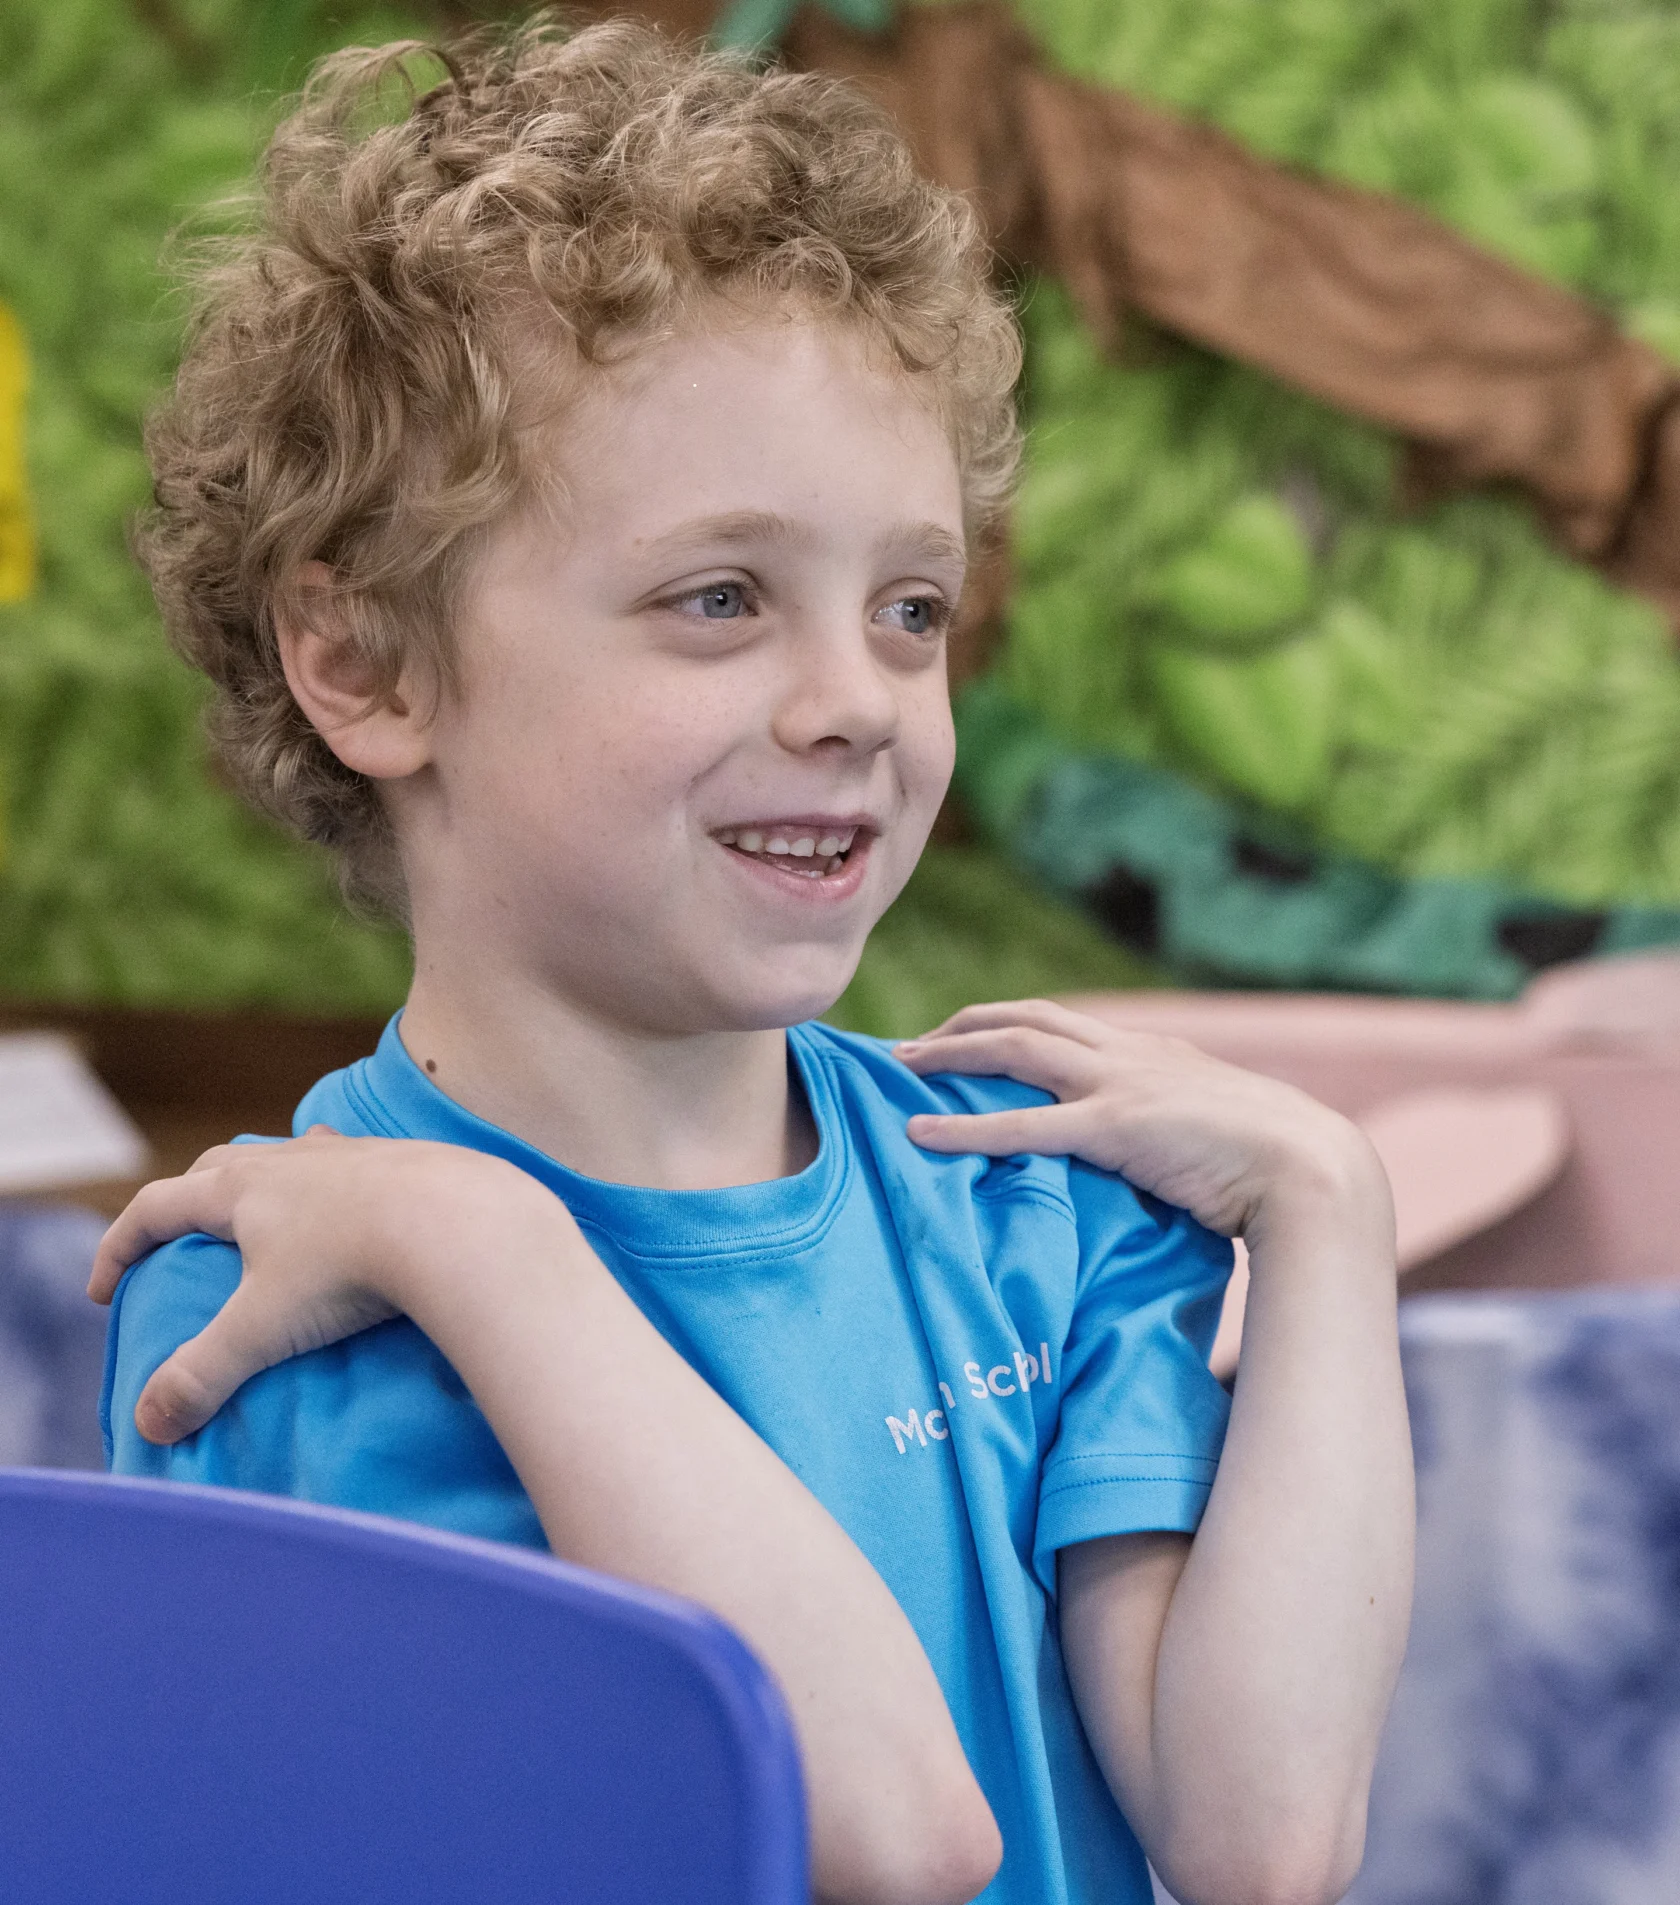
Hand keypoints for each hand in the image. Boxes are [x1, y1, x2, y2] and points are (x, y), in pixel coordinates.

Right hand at [89, 1126, 533, 1445]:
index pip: (156, 1208)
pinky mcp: (402, 1160)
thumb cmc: (350, 1270)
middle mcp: (289, 1160)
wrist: (457, 1221)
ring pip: (288, 1157)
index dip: (119, 1248)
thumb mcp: (264, 1330)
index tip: (104, 1292)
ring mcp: (349, 1154)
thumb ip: (202, 1376)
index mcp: (239, 1190)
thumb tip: (149, 1423)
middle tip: (180, 1240)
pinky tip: (355, 1205)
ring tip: (267, 1216)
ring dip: (266, 1183)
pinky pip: (352, 1166)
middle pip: (218, 1168)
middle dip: (189, 1202)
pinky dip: (334, 1185)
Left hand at [895, 998, 1385, 1241]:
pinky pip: (1020, 1124)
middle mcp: (1133, 1055)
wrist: (1315, 1171)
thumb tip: (1164, 1162)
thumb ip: (1182, 1136)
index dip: (1016, 1025)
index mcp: (1159, 1054)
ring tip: (900, 1065)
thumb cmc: (1280, 1168)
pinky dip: (963, 1126)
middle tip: (914, 1044)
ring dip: (951, 1052)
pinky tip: (917, 1134)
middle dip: (967, 1024)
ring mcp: (1121, 1086)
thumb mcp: (1221, 1136)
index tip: (975, 1036)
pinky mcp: (1114, 1128)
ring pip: (1015, 1048)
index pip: (1072, 1025)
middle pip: (1031, 1019)